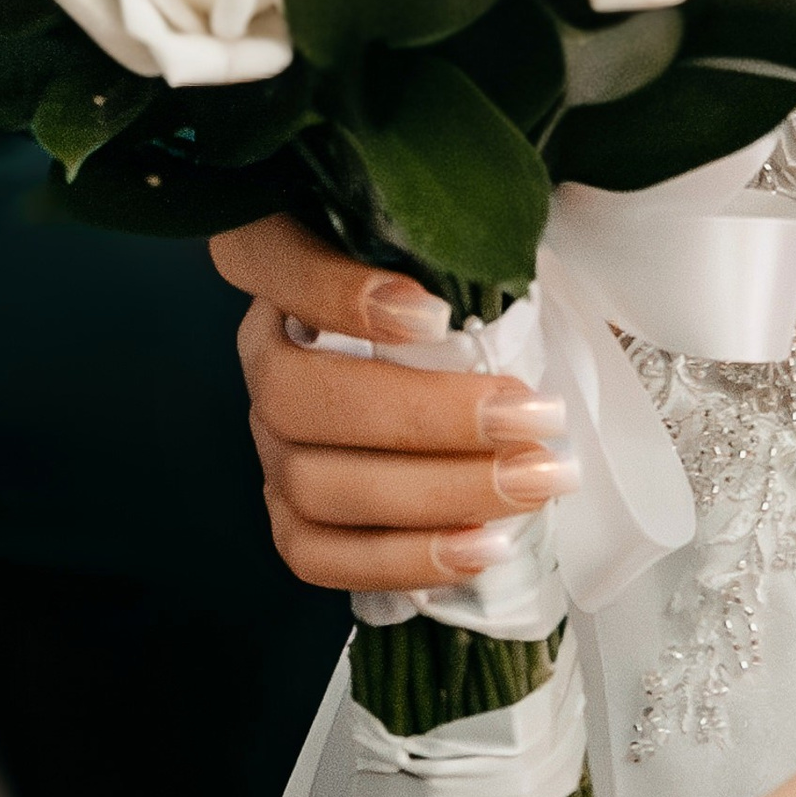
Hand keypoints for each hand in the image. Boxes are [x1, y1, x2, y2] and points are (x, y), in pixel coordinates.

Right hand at [208, 215, 577, 594]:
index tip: (438, 314)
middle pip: (300, 397)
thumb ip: (463, 239)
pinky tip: (483, 546)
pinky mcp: (285, 511)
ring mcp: (267, 439)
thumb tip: (527, 249)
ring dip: (434, 495)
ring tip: (532, 482)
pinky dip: (401, 557)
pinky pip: (317, 555)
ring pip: (314, 483)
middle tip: (532, 417)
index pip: (279, 261)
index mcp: (280, 256)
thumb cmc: (455, 283)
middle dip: (427, 418)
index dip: (343, 295)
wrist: (440, 362)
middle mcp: (263, 352)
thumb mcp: (453, 242)